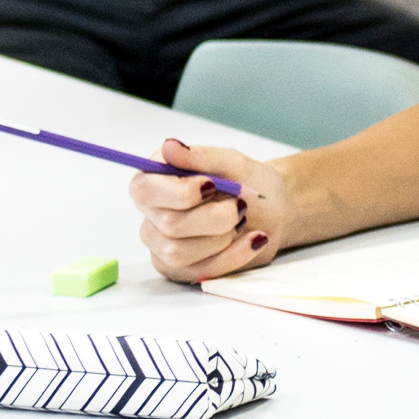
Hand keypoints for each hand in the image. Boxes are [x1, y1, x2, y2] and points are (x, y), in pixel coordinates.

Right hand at [133, 135, 292, 284]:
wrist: (273, 211)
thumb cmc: (248, 182)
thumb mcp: (231, 162)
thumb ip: (200, 157)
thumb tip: (169, 146)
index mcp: (154, 179)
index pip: (145, 191)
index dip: (180, 192)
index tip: (212, 185)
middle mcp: (152, 213)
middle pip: (169, 224)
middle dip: (215, 217)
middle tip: (240, 205)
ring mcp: (162, 245)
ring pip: (178, 252)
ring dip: (221, 237)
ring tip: (241, 222)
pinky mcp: (180, 269)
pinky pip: (198, 272)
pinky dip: (232, 256)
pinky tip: (252, 240)